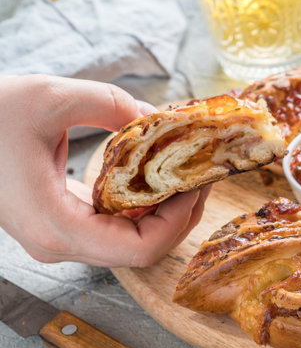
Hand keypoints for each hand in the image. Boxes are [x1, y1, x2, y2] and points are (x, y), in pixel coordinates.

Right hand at [0, 75, 210, 266]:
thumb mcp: (51, 98)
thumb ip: (111, 105)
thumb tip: (158, 117)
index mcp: (56, 226)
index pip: (140, 249)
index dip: (180, 219)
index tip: (197, 182)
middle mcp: (58, 243)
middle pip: (142, 249)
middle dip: (181, 214)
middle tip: (202, 176)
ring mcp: (58, 237)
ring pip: (130, 241)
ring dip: (164, 212)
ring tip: (185, 173)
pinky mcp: (59, 223)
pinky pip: (113, 227)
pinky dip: (141, 206)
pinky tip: (154, 177)